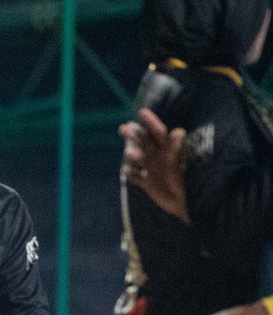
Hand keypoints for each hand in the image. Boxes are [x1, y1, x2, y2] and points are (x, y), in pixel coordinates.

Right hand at [121, 108, 187, 222]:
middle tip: (123, 129)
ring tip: (134, 157)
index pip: (158, 132)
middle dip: (133, 134)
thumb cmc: (192, 179)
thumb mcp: (186, 161)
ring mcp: (150, 169)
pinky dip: (130, 174)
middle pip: (142, 142)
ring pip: (135, 158)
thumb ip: (179, 148)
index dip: (151, 122)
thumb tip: (177, 132)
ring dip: (131, 155)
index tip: (142, 112)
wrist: (190, 202)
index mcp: (168, 148)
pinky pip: (134, 176)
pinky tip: (128, 172)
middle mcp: (157, 156)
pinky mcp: (146, 183)